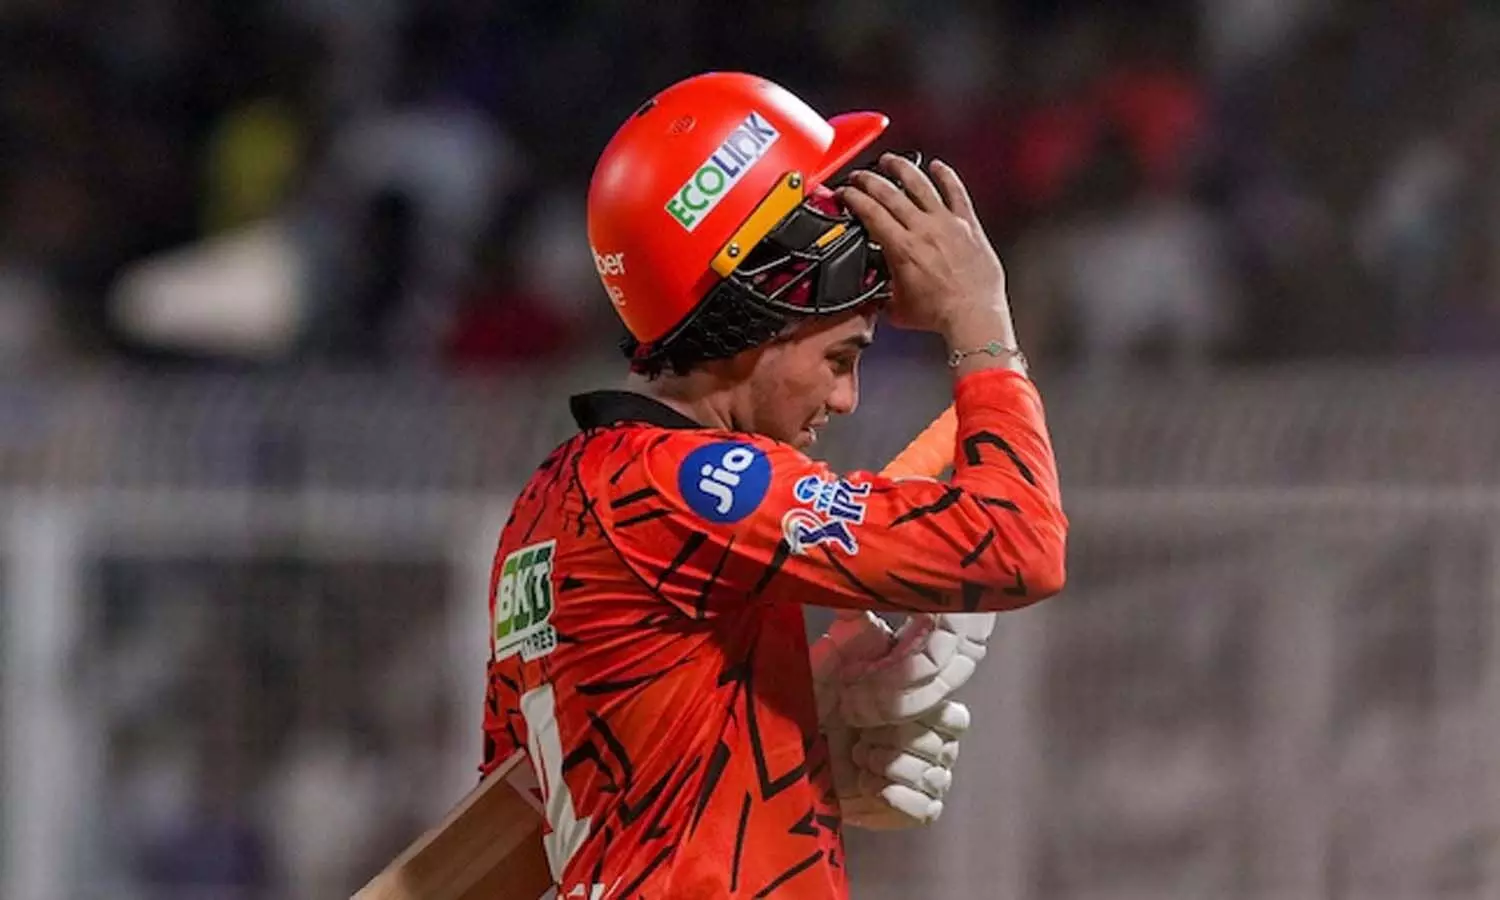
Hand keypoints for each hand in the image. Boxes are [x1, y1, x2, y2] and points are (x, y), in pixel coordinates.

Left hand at [809, 609, 995, 829]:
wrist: (791, 756)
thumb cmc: (816, 701)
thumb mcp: (832, 658)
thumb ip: (859, 627)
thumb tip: (870, 595)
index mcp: (922, 702)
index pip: (954, 713)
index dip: (920, 714)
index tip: (878, 710)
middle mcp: (932, 738)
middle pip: (946, 745)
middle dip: (901, 741)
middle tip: (862, 737)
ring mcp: (924, 774)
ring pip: (935, 776)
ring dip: (893, 767)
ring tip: (859, 757)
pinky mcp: (911, 809)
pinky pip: (926, 809)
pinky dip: (895, 797)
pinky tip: (868, 783)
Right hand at [837, 154, 1011, 340]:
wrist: (974, 315)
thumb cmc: (940, 314)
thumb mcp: (898, 306)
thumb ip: (884, 294)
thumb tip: (876, 293)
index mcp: (901, 248)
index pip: (870, 212)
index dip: (853, 198)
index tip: (845, 193)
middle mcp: (923, 229)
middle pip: (889, 193)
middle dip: (869, 180)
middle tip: (860, 175)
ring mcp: (946, 223)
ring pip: (920, 184)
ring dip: (902, 168)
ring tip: (890, 160)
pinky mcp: (967, 224)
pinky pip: (956, 192)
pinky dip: (946, 176)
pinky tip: (937, 166)